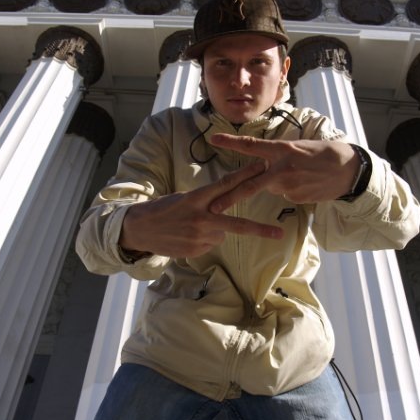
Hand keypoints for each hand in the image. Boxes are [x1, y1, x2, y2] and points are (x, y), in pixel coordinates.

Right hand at [119, 161, 283, 258]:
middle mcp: (201, 218)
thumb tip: (224, 211)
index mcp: (197, 198)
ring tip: (192, 227)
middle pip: (236, 223)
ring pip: (222, 234)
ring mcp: (199, 237)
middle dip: (259, 229)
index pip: (226, 185)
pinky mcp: (196, 251)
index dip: (247, 176)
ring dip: (214, 230)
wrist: (140, 229)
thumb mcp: (184, 198)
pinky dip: (203, 240)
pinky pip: (210, 244)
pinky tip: (187, 236)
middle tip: (279, 233)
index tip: (264, 168)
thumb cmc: (164, 209)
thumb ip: (207, 203)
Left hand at [208, 133, 359, 212]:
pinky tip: (308, 183)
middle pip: (250, 185)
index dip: (231, 142)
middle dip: (230, 198)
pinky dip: (293, 190)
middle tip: (214, 207)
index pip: (251, 145)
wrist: (348, 169)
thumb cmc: (323, 154)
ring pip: (273, 188)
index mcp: (281, 149)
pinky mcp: (297, 197)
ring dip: (279, 183)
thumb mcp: (299, 147)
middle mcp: (282, 168)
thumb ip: (279, 158)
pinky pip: (287, 195)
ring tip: (301, 174)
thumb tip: (265, 172)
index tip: (213, 139)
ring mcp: (290, 185)